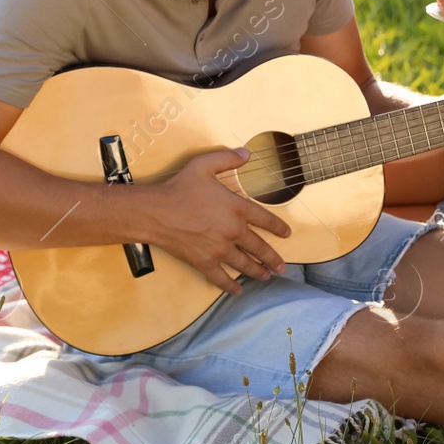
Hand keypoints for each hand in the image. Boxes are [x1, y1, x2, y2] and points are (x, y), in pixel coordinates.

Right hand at [144, 148, 290, 295]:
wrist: (156, 212)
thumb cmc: (179, 188)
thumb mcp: (204, 165)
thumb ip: (227, 158)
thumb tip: (247, 153)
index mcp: (237, 208)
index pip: (266, 219)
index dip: (278, 227)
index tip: (287, 234)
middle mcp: (233, 231)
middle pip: (259, 247)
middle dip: (273, 258)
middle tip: (282, 266)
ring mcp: (220, 249)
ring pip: (245, 264)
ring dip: (258, 272)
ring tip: (267, 276)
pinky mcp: (205, 262)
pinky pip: (221, 278)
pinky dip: (231, 286)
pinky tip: (238, 290)